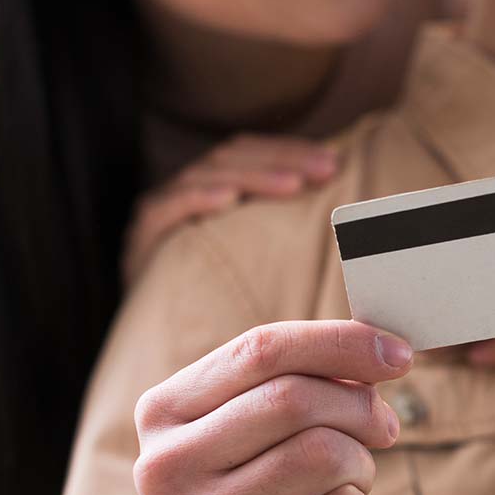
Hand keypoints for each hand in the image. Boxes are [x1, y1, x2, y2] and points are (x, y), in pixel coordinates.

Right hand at [123, 136, 341, 285]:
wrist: (159, 343)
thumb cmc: (222, 301)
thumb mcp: (260, 262)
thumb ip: (288, 238)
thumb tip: (354, 230)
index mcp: (212, 190)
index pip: (250, 153)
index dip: (289, 151)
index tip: (333, 162)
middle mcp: (184, 193)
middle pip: (233, 157)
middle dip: (281, 159)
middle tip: (326, 170)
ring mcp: (160, 213)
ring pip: (205, 175)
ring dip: (252, 177)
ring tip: (292, 185)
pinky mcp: (140, 240)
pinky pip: (166, 210)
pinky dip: (197, 198)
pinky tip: (228, 199)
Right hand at [134, 320, 412, 494]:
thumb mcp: (241, 439)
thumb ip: (291, 384)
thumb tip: (379, 347)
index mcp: (162, 414)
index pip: (261, 350)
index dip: (341, 342)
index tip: (398, 352)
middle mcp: (167, 467)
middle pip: (297, 399)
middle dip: (361, 407)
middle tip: (386, 426)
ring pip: (326, 455)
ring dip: (362, 463)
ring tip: (352, 480)